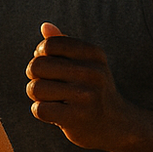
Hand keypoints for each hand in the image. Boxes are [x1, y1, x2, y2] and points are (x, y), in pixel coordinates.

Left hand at [25, 23, 130, 150]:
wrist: (118, 125)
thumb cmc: (94, 90)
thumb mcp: (87, 63)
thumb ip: (64, 44)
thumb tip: (45, 26)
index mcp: (94, 54)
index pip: (49, 44)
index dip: (41, 54)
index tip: (48, 66)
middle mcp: (92, 72)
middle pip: (37, 65)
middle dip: (34, 76)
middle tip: (45, 85)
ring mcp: (86, 96)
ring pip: (35, 89)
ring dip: (36, 96)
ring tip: (50, 99)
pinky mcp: (76, 117)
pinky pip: (39, 109)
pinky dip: (40, 112)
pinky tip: (54, 113)